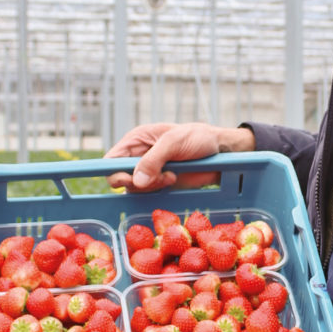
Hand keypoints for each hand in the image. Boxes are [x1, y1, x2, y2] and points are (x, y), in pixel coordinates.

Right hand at [104, 122, 254, 191]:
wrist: (220, 152)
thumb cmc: (198, 138)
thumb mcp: (174, 142)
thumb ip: (153, 160)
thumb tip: (135, 181)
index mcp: (137, 140)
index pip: (112, 159)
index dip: (114, 171)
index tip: (128, 179)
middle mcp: (139, 156)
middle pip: (120, 177)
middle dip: (136, 182)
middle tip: (156, 178)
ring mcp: (149, 171)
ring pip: (134, 188)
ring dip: (151, 186)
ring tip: (170, 175)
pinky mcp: (160, 183)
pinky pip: (149, 193)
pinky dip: (158, 190)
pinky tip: (173, 179)